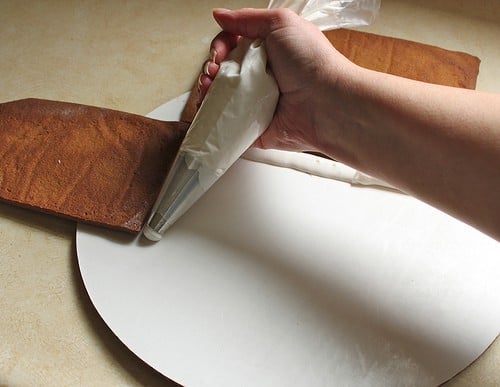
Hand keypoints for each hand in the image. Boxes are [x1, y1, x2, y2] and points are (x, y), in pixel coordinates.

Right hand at [200, 8, 355, 152]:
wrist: (326, 102)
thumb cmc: (310, 61)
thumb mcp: (281, 23)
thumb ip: (248, 18)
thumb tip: (219, 15)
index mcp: (267, 52)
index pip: (233, 46)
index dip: (220, 47)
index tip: (220, 52)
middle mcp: (260, 77)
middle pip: (224, 72)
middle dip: (210, 69)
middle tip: (212, 71)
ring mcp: (256, 103)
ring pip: (222, 98)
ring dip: (208, 91)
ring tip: (208, 89)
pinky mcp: (254, 127)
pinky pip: (228, 123)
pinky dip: (214, 118)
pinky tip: (208, 109)